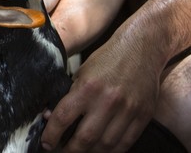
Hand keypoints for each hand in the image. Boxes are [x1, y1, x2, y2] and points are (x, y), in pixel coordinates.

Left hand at [40, 38, 161, 151]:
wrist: (142, 47)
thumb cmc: (108, 59)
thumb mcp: (82, 72)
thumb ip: (69, 94)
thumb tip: (50, 118)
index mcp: (88, 87)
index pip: (63, 118)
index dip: (52, 135)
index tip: (47, 143)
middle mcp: (108, 100)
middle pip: (85, 138)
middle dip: (70, 150)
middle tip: (62, 152)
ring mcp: (128, 109)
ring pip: (106, 145)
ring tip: (81, 152)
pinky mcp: (144, 115)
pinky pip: (126, 143)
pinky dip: (112, 151)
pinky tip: (102, 150)